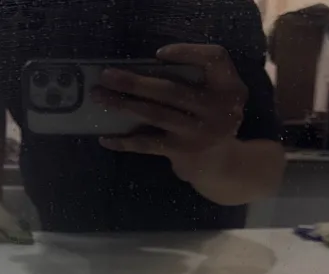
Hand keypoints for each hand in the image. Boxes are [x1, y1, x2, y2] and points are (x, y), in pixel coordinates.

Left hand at [92, 44, 247, 183]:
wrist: (223, 166)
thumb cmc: (210, 122)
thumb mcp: (217, 98)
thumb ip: (195, 82)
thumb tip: (141, 73)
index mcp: (229, 88)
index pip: (215, 59)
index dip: (188, 52)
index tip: (158, 54)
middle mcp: (218, 110)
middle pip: (171, 90)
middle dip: (134, 82)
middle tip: (107, 75)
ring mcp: (199, 133)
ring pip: (154, 114)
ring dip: (123, 105)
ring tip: (100, 98)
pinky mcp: (182, 152)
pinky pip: (147, 144)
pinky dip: (125, 141)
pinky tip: (106, 137)